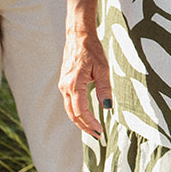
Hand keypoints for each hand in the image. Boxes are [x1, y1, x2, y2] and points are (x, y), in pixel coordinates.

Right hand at [58, 22, 111, 137]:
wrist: (78, 36)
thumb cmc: (91, 49)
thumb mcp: (102, 68)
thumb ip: (104, 88)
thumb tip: (107, 107)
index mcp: (74, 83)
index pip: (80, 110)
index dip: (90, 123)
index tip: (100, 131)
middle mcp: (65, 86)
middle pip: (72, 114)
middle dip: (84, 126)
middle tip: (97, 136)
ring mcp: (63, 84)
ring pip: (69, 109)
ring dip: (80, 121)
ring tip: (93, 129)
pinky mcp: (65, 82)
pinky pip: (69, 102)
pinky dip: (77, 112)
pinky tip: (86, 116)